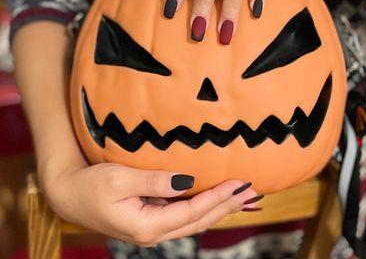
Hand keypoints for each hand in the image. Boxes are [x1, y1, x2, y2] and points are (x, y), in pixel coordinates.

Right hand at [42, 163, 259, 245]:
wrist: (68, 194)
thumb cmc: (90, 185)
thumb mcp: (120, 179)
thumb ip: (155, 181)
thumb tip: (188, 180)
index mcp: (147, 225)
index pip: (193, 212)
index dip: (219, 198)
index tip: (239, 184)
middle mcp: (154, 232)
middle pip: (200, 221)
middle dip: (227, 207)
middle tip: (252, 194)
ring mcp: (153, 228)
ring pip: (194, 221)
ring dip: (219, 209)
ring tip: (242, 199)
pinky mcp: (151, 219)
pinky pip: (184, 216)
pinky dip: (203, 208)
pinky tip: (215, 201)